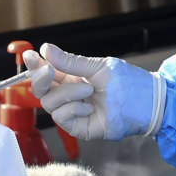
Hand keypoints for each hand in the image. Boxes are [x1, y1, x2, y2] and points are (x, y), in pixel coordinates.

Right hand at [23, 43, 165, 140]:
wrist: (146, 104)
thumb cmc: (128, 83)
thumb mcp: (98, 67)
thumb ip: (70, 61)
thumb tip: (46, 49)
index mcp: (72, 77)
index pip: (46, 71)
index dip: (34, 65)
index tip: (29, 56)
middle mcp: (68, 94)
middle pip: (40, 89)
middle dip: (40, 79)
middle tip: (48, 71)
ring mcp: (71, 111)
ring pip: (48, 102)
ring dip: (67, 94)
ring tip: (89, 91)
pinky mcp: (76, 126)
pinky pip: (60, 117)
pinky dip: (73, 109)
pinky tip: (89, 108)